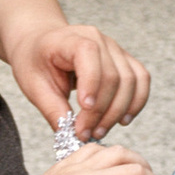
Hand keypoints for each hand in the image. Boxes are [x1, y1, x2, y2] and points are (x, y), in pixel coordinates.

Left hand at [11, 19, 150, 135]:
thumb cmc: (35, 60)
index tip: (84, 110)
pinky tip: (123, 120)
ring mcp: (115, 49)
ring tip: (100, 131)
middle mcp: (99, 40)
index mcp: (72, 39)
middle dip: (102, 110)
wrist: (41, 43)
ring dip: (119, 111)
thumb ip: (52, 108)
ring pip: (131, 81)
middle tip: (86, 133)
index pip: (90, 55)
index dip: (91, 84)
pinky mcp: (124, 61)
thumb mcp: (33, 85)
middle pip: (114, 76)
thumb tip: (69, 135)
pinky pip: (141, 80)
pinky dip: (136, 102)